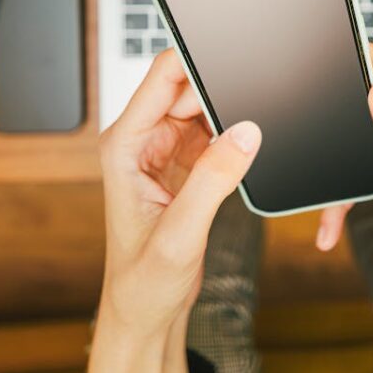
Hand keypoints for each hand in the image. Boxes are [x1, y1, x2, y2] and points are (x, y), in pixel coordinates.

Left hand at [88, 50, 261, 372]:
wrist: (147, 310)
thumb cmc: (144, 280)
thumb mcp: (180, 233)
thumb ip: (214, 180)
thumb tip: (245, 133)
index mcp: (125, 145)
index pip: (162, 77)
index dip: (197, 62)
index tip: (234, 64)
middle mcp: (141, 140)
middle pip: (187, 86)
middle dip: (220, 93)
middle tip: (247, 116)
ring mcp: (164, 149)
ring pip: (203, 106)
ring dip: (226, 116)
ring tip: (240, 145)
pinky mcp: (185, 163)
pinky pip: (213, 130)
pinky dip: (231, 136)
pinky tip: (239, 157)